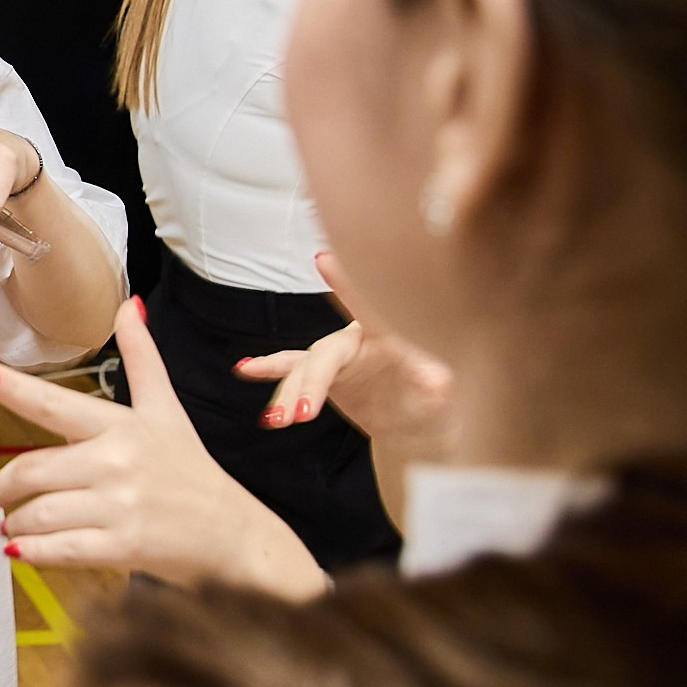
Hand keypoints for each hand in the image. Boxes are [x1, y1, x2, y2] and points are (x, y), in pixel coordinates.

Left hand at [0, 299, 326, 598]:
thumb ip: (142, 358)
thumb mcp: (167, 409)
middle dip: (4, 485)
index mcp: (120, 425)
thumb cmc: (192, 472)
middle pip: (33, 468)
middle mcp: (116, 461)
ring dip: (15, 521)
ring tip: (11, 522)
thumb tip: (129, 306)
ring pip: (39, 512)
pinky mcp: (122, 546)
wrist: (232, 534)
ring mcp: (119, 506)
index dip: (13, 388)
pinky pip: (58, 549)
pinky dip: (32, 551)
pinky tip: (22, 548)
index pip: (55, 403)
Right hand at [232, 252, 455, 458]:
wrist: (417, 426)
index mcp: (388, 336)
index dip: (347, 285)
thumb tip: (437, 377)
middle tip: (304, 413)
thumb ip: (437, 380)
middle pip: (325, 353)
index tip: (323, 260)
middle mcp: (358, 339)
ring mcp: (338, 356)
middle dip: (311, 381)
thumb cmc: (435, 403)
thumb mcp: (442, 395)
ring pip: (303, 368)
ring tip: (277, 420)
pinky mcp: (323, 374)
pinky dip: (268, 371)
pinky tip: (245, 369)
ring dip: (288, 393)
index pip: (367, 308)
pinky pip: (291, 371)